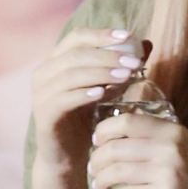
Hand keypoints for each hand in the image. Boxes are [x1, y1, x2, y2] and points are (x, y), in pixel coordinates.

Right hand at [28, 26, 142, 188]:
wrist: (69, 155)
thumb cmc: (89, 116)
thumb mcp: (109, 87)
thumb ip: (123, 65)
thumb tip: (147, 43)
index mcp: (57, 60)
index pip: (77, 36)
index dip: (102, 34)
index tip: (128, 35)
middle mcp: (44, 73)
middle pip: (76, 53)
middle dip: (108, 55)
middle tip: (134, 62)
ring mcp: (40, 94)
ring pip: (70, 74)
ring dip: (101, 72)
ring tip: (126, 76)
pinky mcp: (43, 115)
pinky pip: (62, 99)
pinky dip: (83, 93)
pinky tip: (103, 93)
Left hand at [90, 112, 187, 188]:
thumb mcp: (184, 146)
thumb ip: (158, 138)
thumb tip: (119, 132)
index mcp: (173, 130)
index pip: (127, 121)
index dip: (104, 130)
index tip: (97, 141)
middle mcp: (170, 147)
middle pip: (117, 147)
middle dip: (98, 159)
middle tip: (94, 170)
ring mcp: (169, 171)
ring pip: (118, 171)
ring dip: (102, 180)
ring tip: (100, 186)